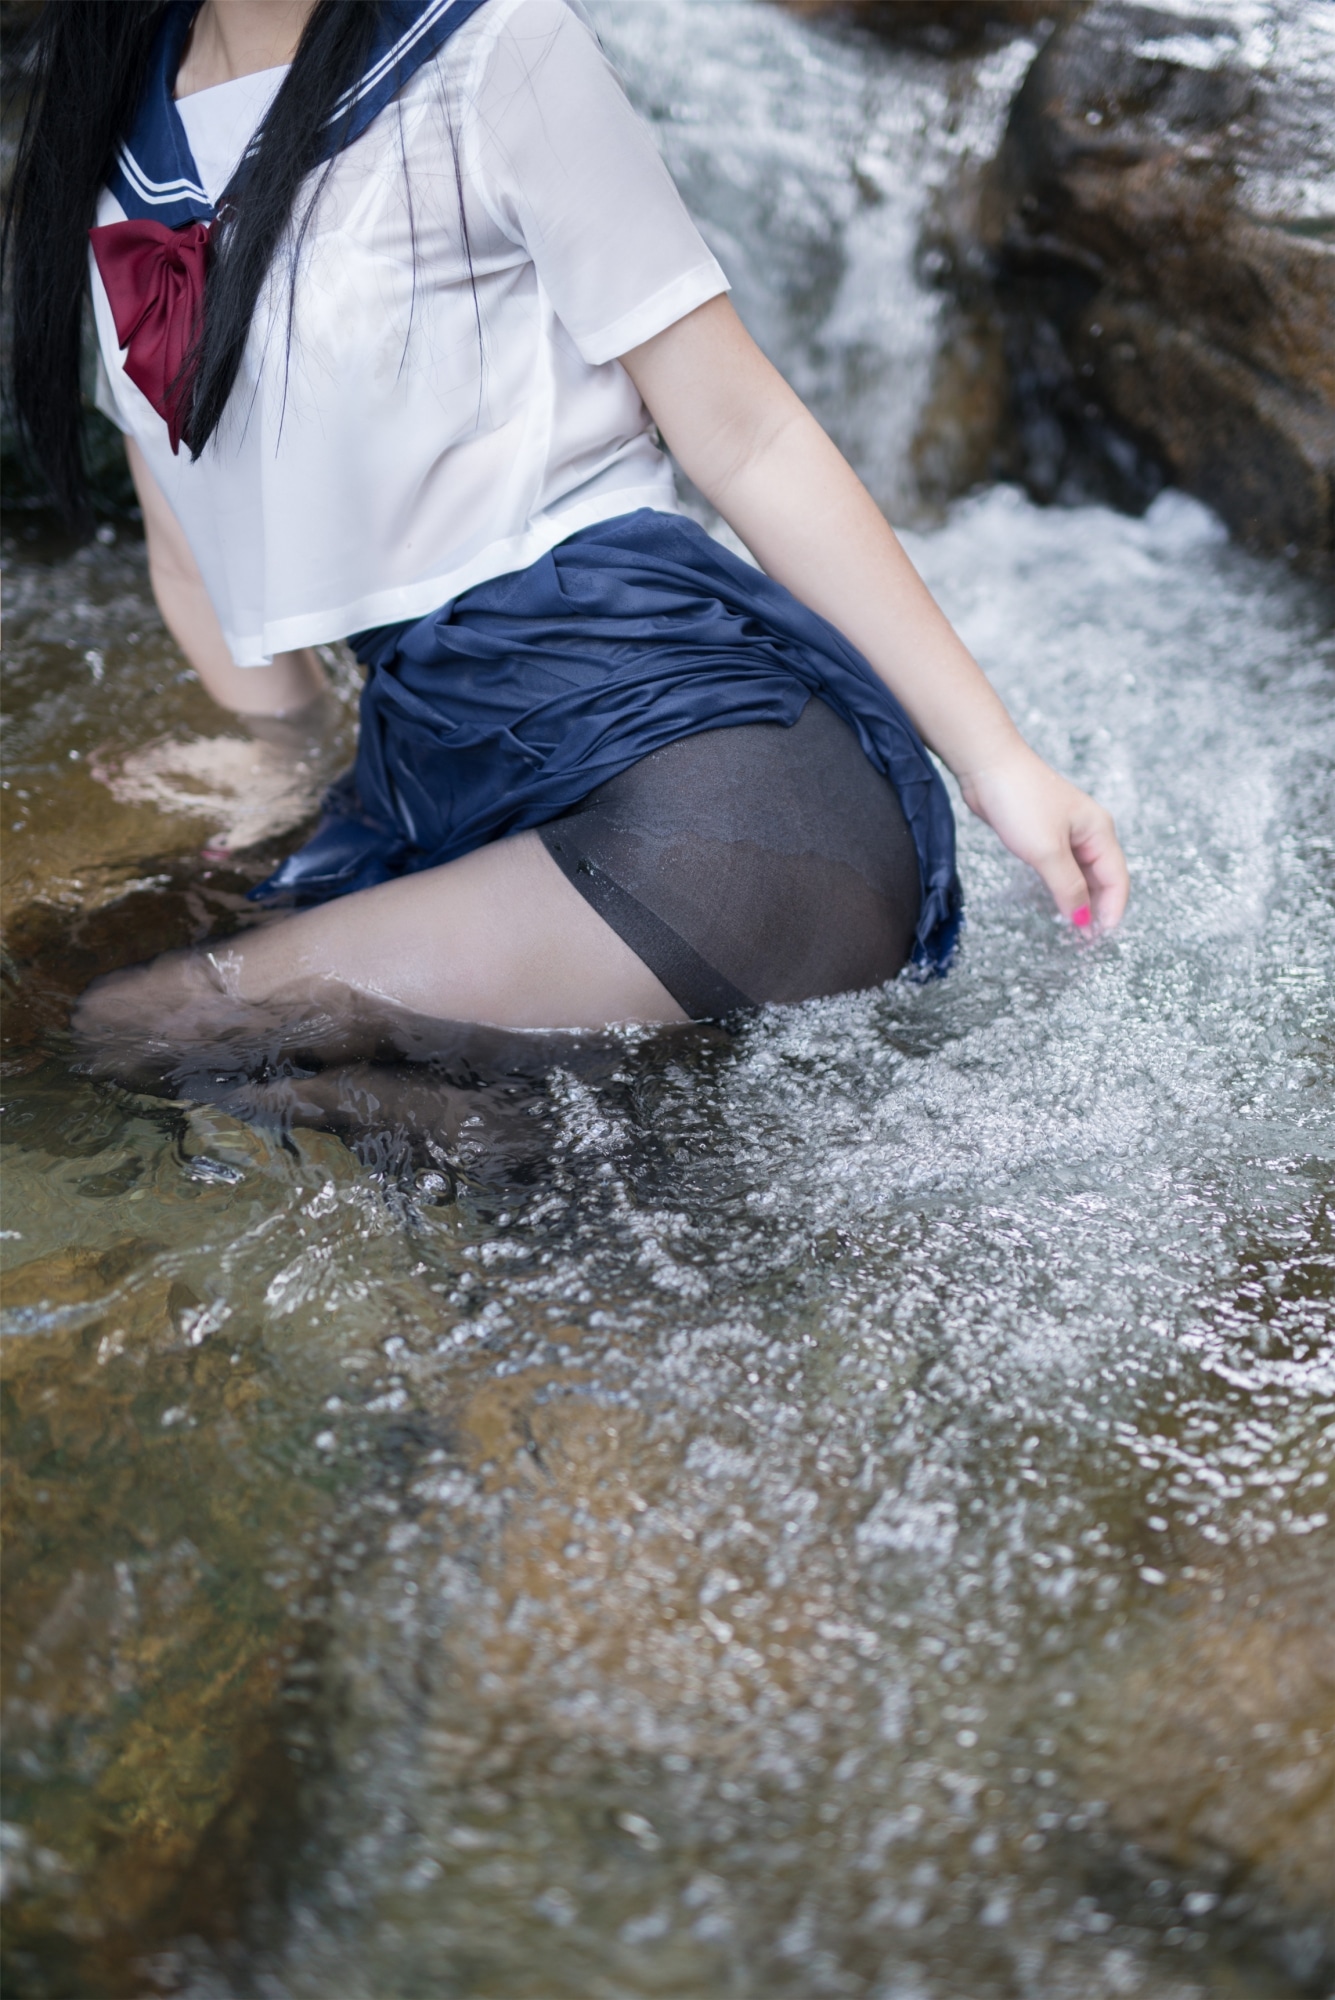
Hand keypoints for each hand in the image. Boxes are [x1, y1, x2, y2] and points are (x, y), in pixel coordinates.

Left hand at [958, 741, 1128, 932]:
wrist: (988, 765)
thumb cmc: (1021, 800)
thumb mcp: (1046, 851)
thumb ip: (1068, 886)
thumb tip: (1082, 918)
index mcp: (1100, 832)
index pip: (1118, 879)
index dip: (1112, 911)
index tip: (1100, 940)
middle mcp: (1090, 832)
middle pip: (1103, 878)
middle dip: (1098, 908)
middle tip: (1085, 941)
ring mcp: (1067, 832)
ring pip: (1082, 873)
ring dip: (1080, 899)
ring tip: (1073, 928)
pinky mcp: (1045, 832)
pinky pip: (1063, 866)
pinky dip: (1064, 886)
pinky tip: (1057, 901)